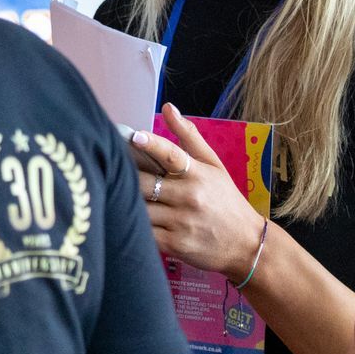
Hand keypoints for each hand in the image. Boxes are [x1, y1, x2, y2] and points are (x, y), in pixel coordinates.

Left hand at [124, 103, 262, 280]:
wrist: (246, 245)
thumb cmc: (226, 200)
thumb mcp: (214, 165)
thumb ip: (189, 137)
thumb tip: (168, 108)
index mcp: (198, 174)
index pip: (172, 155)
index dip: (152, 144)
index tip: (134, 136)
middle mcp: (189, 197)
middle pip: (145, 184)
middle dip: (126, 177)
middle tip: (108, 169)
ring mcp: (181, 223)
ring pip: (140, 208)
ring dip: (125, 201)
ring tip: (109, 192)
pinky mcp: (174, 245)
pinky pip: (144, 233)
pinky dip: (132, 225)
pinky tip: (124, 217)